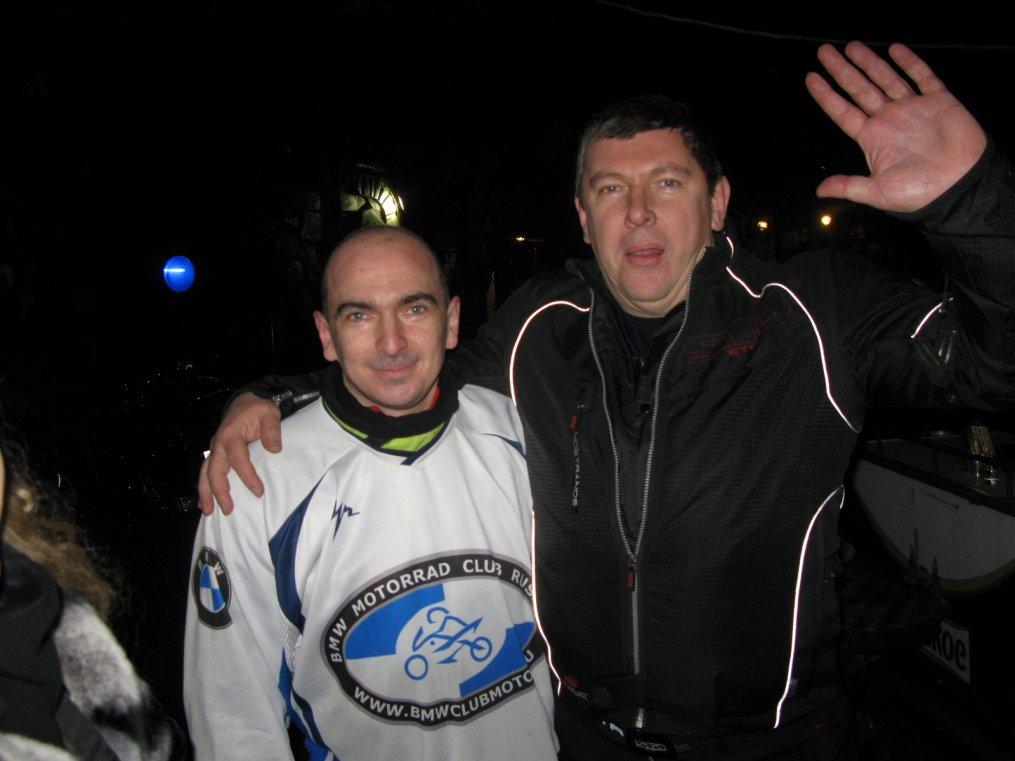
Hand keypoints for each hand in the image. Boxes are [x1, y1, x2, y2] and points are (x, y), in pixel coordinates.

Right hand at [197, 393, 281, 514]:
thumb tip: (275, 449)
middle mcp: (218, 443)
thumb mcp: (269, 414)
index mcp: (231, 435)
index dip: (248, 477)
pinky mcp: (215, 452)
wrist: (247, 399)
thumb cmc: (259, 409)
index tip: (259, 492)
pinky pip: (205, 471)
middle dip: (219, 492)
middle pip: (214, 471)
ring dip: (205, 493)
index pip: (238, 460)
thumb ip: (272, 431)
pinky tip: (203, 502)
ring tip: (208, 512)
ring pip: (204, 473)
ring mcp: (214, 448)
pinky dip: (203, 487)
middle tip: (228, 510)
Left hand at [806, 42, 986, 212]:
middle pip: (859, 89)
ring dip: (869, 62)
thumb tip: (819, 190)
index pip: (842, 112)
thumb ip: (848, 186)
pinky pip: (922, 77)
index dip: (826, 95)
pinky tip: (895, 49)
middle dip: (842, 70)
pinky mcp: (939, 101)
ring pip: (886, 79)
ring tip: (852, 46)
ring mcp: (913, 108)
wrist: (961, 186)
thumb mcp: (877, 192)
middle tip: (824, 51)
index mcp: (873, 138)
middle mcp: (889, 119)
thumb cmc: (920, 192)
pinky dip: (909, 63)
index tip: (810, 77)